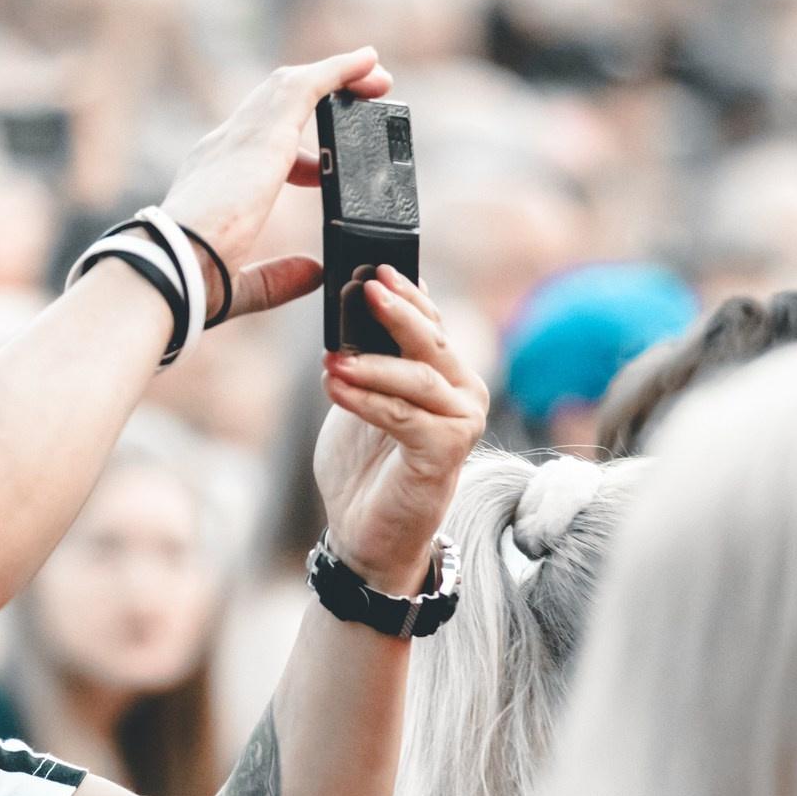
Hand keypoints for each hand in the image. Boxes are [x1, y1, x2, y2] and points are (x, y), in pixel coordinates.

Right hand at [159, 49, 393, 320]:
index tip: (319, 166)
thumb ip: (279, 277)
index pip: (253, 148)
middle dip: (317, 96)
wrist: (173, 267)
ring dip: (335, 76)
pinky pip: (308, 86)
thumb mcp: (243, 283)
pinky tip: (368, 62)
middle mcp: (222, 148)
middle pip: (274, 105)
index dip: (290, 149)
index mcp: (212, 180)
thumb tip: (314, 272)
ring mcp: (240, 136)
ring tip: (375, 77)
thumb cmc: (193, 282)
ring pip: (290, 86)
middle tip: (363, 97)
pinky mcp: (265, 133)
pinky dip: (339, 69)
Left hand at [314, 267, 487, 595]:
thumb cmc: (363, 462)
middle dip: (398, 312)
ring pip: (418, 379)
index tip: (377, 264)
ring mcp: (462, 423)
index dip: (406, 293)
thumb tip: (354, 305)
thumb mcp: (362, 396)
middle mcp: (464, 393)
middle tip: (367, 286)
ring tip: (332, 357)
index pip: (430, 322)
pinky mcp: (446, 453)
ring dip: (372, 364)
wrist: (366, 530)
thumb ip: (369, 356)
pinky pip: (404, 416)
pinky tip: (335, 386)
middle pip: (431, 342)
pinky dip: (367, 400)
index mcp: (446, 373)